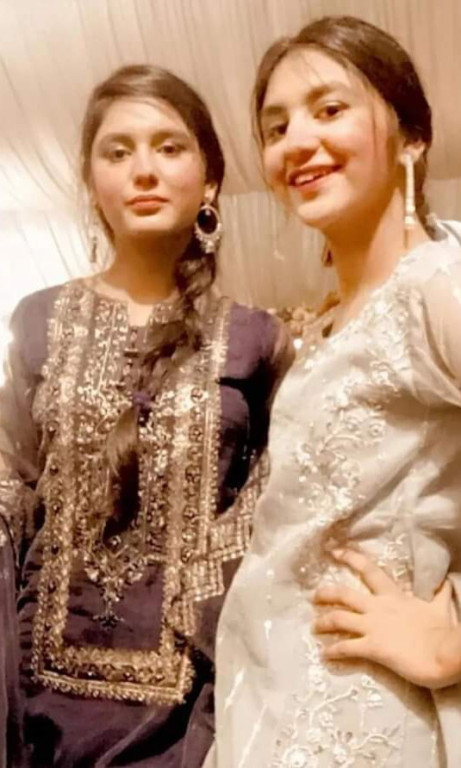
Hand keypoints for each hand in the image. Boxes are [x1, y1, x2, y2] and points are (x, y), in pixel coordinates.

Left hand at [312, 548, 460, 688]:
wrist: (446, 653)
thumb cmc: (442, 631)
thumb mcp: (440, 608)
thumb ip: (439, 595)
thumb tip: (446, 582)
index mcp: (393, 596)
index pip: (368, 570)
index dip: (350, 558)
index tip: (335, 551)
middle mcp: (378, 608)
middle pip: (343, 594)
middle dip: (325, 594)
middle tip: (314, 596)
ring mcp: (373, 627)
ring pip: (338, 619)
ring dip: (323, 622)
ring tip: (314, 627)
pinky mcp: (373, 648)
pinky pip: (346, 648)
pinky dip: (332, 651)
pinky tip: (324, 655)